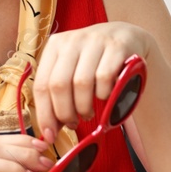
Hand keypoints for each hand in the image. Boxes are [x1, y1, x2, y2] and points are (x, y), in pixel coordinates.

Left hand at [32, 22, 156, 138]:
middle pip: (59, 85)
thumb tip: (50, 130)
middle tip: (73, 124)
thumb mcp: (73, 70)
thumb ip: (59, 95)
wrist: (129, 37)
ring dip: (84, 106)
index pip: (41, 84)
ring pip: (81, 83)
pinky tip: (105, 97)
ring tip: (89, 113)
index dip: (45, 114)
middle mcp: (72, 40)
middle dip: (64, 113)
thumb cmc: (96, 62)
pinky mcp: (117, 46)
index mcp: (55, 46)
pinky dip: (104, 95)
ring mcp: (95, 41)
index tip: (50, 134)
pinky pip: (105, 78)